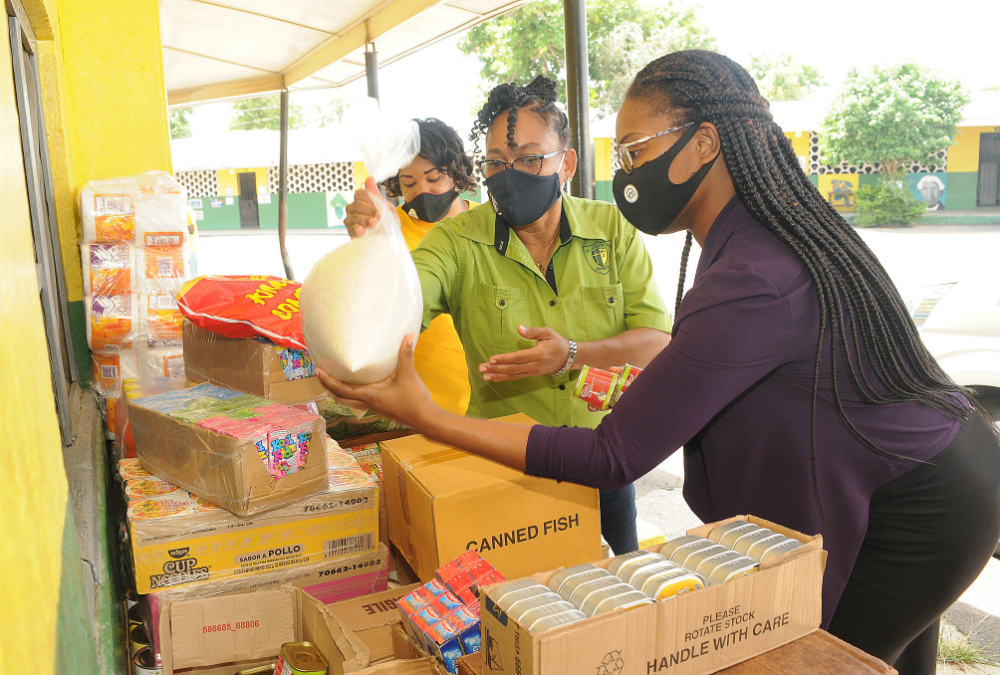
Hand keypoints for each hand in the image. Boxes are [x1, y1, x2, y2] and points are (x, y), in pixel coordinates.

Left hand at [315, 335, 436, 427]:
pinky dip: (350, 394)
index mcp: (369, 395)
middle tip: (320, 373)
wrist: (425, 419)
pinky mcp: (380, 408)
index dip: (327, 380)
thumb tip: (407, 335)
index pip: (341, 389)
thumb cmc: (414, 400)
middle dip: (328, 385)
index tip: (317, 370)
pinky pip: (358, 401)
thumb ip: (406, 354)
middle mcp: (367, 402)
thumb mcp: (408, 375)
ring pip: (348, 401)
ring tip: (332, 380)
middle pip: (340, 396)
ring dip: (338, 391)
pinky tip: (356, 386)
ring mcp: (373, 407)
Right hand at [343, 177, 383, 238]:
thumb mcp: (387, 208)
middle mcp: (356, 210)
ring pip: (353, 215)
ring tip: (374, 225)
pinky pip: (350, 227)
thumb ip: (376, 195)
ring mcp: (352, 220)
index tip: (378, 210)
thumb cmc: (388, 225)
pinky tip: (363, 231)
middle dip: (368, 211)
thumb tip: (369, 178)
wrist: (390, 241)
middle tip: (378, 219)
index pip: (359, 194)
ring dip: (365, 220)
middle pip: (356, 204)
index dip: (368, 200)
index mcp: (365, 202)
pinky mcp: (351, 232)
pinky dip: (357, 228)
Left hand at [478, 325, 571, 381]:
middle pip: (512, 368)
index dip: (504, 359)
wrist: (569, 357)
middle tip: (481, 367)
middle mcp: (535, 365)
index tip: (491, 359)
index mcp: (538, 354)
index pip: (518, 358)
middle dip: (496, 368)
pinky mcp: (532, 374)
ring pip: (513, 375)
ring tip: (484, 375)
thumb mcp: (547, 333)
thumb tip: (519, 328)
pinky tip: (495, 378)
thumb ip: (532, 331)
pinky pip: (516, 377)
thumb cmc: (557, 342)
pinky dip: (505, 378)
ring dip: (497, 375)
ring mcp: (533, 371)